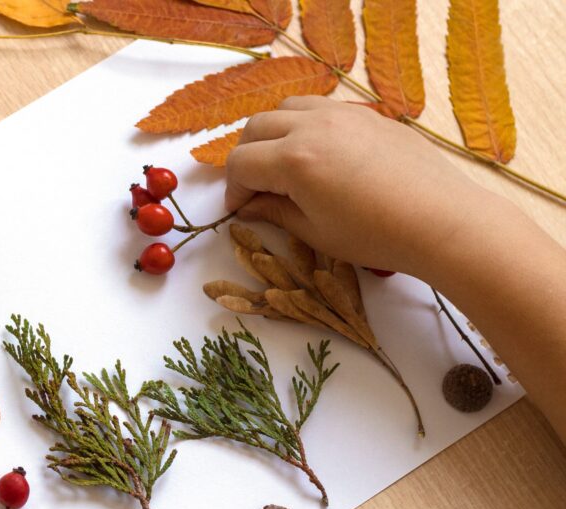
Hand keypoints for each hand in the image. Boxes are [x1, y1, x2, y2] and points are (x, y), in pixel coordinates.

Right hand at [224, 96, 495, 279]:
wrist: (441, 221)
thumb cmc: (376, 236)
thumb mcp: (316, 232)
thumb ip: (276, 212)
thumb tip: (249, 206)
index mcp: (293, 160)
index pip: (240, 163)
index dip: (232, 189)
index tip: (239, 209)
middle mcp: (312, 126)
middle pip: (257, 126)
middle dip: (246, 156)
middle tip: (253, 186)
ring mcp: (343, 114)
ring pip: (288, 106)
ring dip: (274, 132)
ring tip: (282, 163)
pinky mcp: (369, 115)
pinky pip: (323, 108)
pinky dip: (307, 125)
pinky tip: (321, 155)